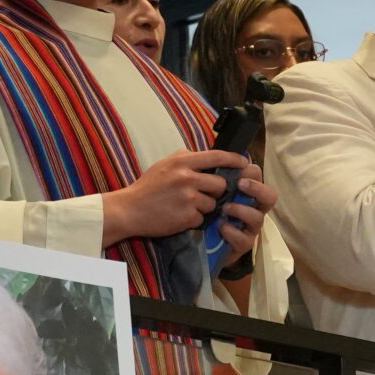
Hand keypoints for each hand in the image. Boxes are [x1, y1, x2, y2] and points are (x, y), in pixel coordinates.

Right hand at [100, 148, 245, 246]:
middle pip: (220, 183)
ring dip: (204, 207)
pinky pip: (202, 217)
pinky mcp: (187, 215)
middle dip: (216, 190)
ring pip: (213, 202)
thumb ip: (184, 158)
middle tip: (204, 194)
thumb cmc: (146, 187)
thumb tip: (204, 155)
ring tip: (187, 207)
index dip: (234, 159)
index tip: (245, 163)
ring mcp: (188, 197)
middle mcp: (187, 177)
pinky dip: (194, 219)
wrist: (129, 210)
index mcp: (182, 161)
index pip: (217, 156)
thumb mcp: (164, 164)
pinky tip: (180, 216)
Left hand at [214, 162, 275, 261]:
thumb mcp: (213, 192)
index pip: (258, 177)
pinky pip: (243, 238)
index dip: (251, 171)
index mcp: (248, 193)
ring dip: (241, 210)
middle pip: (270, 196)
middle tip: (240, 184)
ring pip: (257, 218)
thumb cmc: (212, 212)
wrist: (205, 243)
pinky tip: (220, 226)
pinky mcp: (244, 244)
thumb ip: (215, 177)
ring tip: (225, 208)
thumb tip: (211, 157)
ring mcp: (251, 228)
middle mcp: (255, 209)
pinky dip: (232, 231)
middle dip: (257, 189)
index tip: (237, 167)